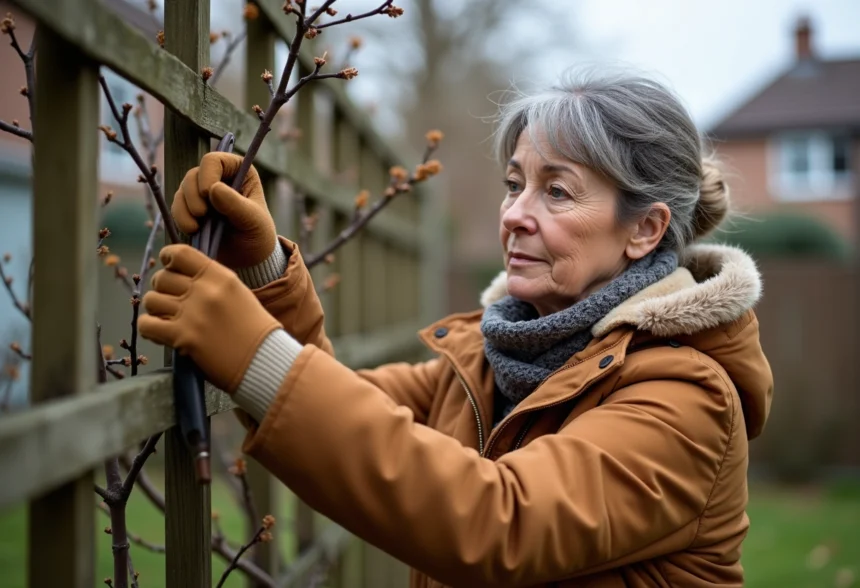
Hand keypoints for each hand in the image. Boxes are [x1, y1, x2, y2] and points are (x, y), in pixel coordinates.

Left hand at [138, 244, 281, 393]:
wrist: (263, 360)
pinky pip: (147, 324)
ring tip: (166, 318)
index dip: (168, 259)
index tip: (169, 268)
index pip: (180, 253)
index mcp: (220, 276)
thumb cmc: (254, 330)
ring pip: (151, 300)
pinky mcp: (182, 337)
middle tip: (170, 300)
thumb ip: (211, 282)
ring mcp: (192, 313)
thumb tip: (180, 277)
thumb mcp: (237, 293)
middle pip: (161, 278)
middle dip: (161, 288)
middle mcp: (204, 290)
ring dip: (155, 309)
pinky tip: (159, 332)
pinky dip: (149, 328)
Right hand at [172, 152, 276, 268]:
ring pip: (182, 191)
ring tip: (196, 227)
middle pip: (193, 175)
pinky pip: (176, 207)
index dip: (207, 174)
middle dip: (193, 195)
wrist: (248, 259)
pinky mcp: (191, 209)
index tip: (207, 193)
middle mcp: (218, 178)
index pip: (214, 160)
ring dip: (184, 208)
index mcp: (239, 171)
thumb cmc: (257, 235)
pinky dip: (180, 218)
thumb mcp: (253, 221)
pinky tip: (192, 231)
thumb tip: (213, 188)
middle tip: (202, 214)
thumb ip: (236, 205)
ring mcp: (202, 193)